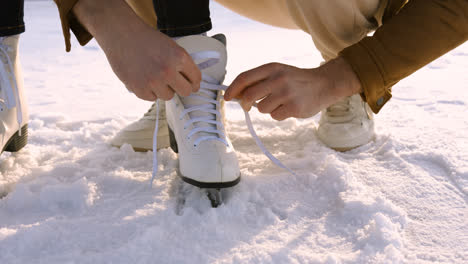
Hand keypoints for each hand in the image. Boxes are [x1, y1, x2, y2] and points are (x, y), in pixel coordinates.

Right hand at [73, 0, 200, 100]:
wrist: (121, 33)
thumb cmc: (146, 38)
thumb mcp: (171, 46)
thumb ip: (181, 64)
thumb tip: (192, 83)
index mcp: (180, 57)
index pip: (196, 79)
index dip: (194, 82)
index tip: (192, 84)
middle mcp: (168, 71)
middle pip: (186, 91)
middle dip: (181, 87)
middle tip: (174, 83)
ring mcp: (154, 81)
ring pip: (168, 96)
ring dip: (164, 89)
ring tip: (154, 76)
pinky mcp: (140, 89)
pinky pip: (152, 98)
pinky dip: (149, 91)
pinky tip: (143, 78)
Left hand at [224, 58, 361, 119]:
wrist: (324, 84)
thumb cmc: (296, 80)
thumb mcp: (278, 72)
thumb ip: (259, 80)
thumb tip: (236, 94)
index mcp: (272, 68)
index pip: (244, 78)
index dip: (233, 89)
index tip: (227, 97)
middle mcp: (278, 79)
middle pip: (249, 96)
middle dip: (245, 103)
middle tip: (248, 106)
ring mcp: (286, 93)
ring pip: (261, 108)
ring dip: (266, 109)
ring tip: (280, 103)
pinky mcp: (293, 107)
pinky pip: (274, 116)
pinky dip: (279, 115)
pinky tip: (289, 108)